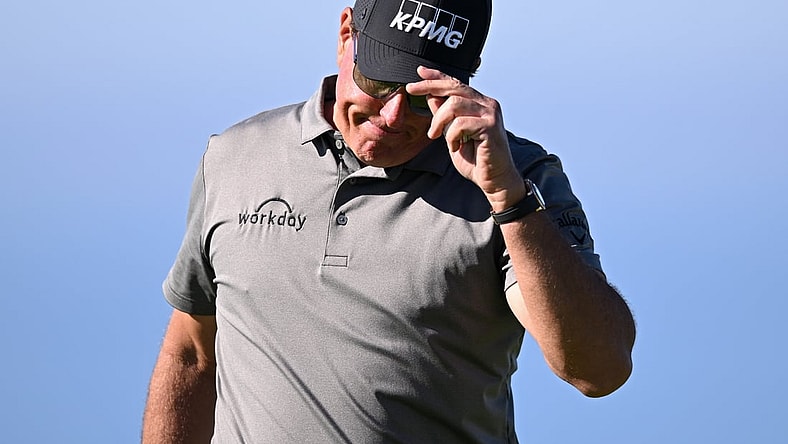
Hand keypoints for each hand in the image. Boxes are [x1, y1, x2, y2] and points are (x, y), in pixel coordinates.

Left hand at [406, 66, 525, 210]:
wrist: (495, 180)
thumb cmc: (476, 160)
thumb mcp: (453, 134)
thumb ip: (445, 116)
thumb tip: (431, 96)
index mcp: (480, 104)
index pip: (456, 83)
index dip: (438, 76)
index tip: (420, 71)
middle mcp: (487, 104)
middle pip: (454, 87)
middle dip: (430, 86)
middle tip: (411, 90)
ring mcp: (490, 114)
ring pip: (454, 104)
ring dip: (439, 121)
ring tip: (435, 136)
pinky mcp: (490, 127)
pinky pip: (460, 123)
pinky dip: (452, 136)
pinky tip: (455, 147)